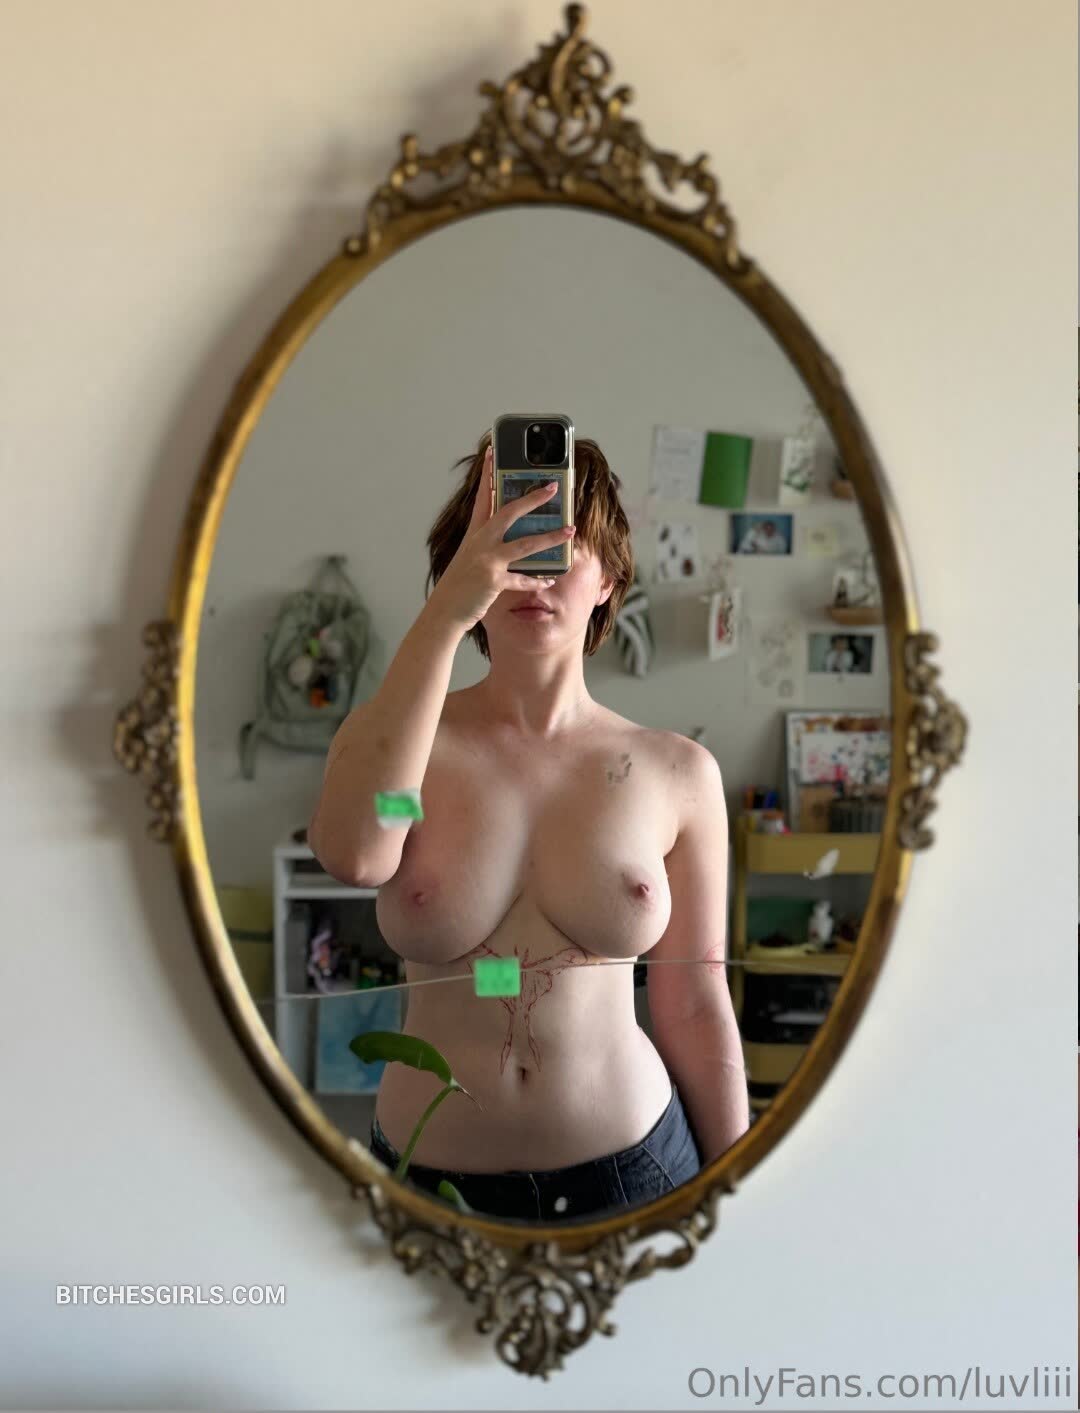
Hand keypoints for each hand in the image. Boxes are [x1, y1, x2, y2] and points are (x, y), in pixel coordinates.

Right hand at [428, 445, 574, 632]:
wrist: (444, 611)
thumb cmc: (459, 584)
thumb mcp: (470, 557)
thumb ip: (488, 543)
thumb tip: (514, 535)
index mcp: (474, 533)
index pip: (483, 497)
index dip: (488, 473)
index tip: (494, 452)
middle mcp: (480, 542)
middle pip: (510, 512)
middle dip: (534, 499)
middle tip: (553, 487)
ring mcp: (487, 560)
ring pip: (525, 544)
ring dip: (551, 537)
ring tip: (570, 531)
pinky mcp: (493, 580)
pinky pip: (523, 579)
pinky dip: (537, 580)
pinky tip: (549, 578)